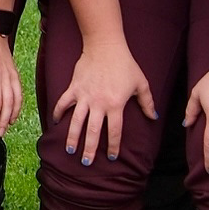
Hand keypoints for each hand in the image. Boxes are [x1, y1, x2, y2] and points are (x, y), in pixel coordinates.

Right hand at [53, 36, 156, 165]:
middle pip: (92, 132)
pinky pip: (63, 103)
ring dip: (72, 137)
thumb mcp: (141, 83)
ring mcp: (84, 96)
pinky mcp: (73, 88)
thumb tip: (153, 117)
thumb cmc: (126, 64)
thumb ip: (147, 102)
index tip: (110, 157)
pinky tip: (55, 122)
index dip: (112, 146)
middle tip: (86, 163)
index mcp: (115, 105)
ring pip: (76, 121)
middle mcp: (98, 104)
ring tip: (70, 150)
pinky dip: (58, 112)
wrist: (105, 46)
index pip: (114, 132)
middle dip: (89, 149)